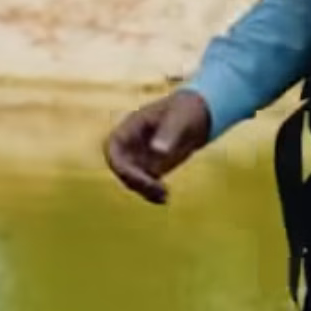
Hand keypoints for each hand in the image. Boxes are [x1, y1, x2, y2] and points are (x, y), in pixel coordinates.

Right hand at [104, 89, 211, 203]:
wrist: (198, 115)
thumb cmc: (186, 111)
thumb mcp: (179, 120)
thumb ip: (168, 134)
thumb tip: (159, 151)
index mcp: (130, 128)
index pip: (112, 149)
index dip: (119, 165)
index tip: (139, 176)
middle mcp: (130, 145)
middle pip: (121, 169)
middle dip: (136, 181)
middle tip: (157, 189)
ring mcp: (139, 157)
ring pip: (132, 180)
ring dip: (144, 190)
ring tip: (165, 196)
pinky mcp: (151, 168)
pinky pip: (145, 185)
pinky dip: (151, 193)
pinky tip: (165, 199)